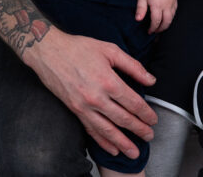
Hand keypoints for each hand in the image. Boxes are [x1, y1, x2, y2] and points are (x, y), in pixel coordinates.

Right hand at [23, 27, 157, 158]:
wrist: (49, 52)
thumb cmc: (80, 48)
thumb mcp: (110, 50)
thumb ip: (133, 66)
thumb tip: (151, 80)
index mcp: (108, 81)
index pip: (133, 103)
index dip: (146, 113)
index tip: (153, 120)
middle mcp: (97, 97)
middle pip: (123, 119)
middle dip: (139, 129)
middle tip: (150, 136)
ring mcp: (84, 106)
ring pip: (108, 130)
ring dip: (123, 143)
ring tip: (135, 153)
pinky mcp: (75, 110)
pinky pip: (91, 130)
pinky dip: (103, 142)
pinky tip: (112, 149)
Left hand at [135, 0, 177, 32]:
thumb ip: (140, 8)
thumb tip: (138, 19)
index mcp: (157, 6)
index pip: (156, 21)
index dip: (152, 28)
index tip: (149, 31)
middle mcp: (166, 6)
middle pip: (166, 22)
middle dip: (161, 29)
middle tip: (156, 31)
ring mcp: (172, 2)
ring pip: (172, 17)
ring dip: (167, 23)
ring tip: (161, 26)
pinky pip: (175, 10)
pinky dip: (172, 16)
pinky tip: (168, 16)